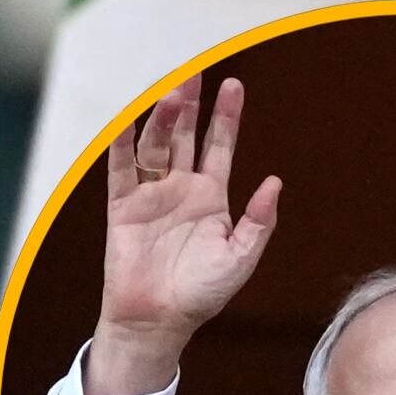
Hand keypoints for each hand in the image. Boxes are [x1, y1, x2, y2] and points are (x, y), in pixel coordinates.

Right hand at [92, 75, 282, 394]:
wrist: (158, 321)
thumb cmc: (201, 294)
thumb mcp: (240, 258)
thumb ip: (258, 221)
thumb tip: (274, 182)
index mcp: (210, 197)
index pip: (219, 146)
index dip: (226, 117)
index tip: (233, 85)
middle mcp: (179, 189)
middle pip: (185, 136)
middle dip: (190, 106)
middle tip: (194, 73)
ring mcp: (150, 196)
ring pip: (156, 146)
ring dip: (162, 121)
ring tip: (171, 95)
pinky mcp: (123, 208)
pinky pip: (121, 170)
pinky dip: (121, 145)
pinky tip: (124, 120)